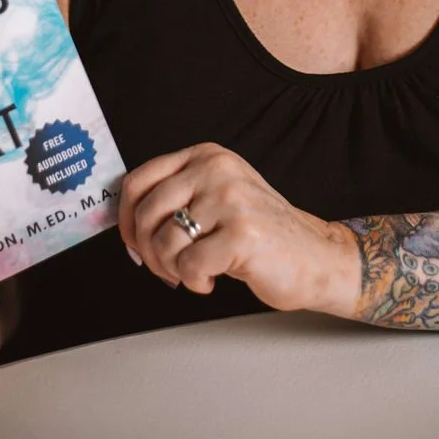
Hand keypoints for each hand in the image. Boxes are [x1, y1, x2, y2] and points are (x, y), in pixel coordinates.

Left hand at [118, 143, 359, 318]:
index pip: (138, 181)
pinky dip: (193, 282)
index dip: (124, 218)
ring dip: (171, 270)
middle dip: (147, 251)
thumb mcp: (216, 196)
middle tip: (167, 267)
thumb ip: (176, 196)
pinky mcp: (242, 234)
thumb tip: (125, 223)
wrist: (314, 256)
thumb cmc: (259, 233)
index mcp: (206, 156)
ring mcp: (231, 199)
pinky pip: (189, 266)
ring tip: (194, 273)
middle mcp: (217, 170)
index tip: (133, 242)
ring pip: (164, 241)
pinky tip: (212, 280)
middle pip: (146, 213)